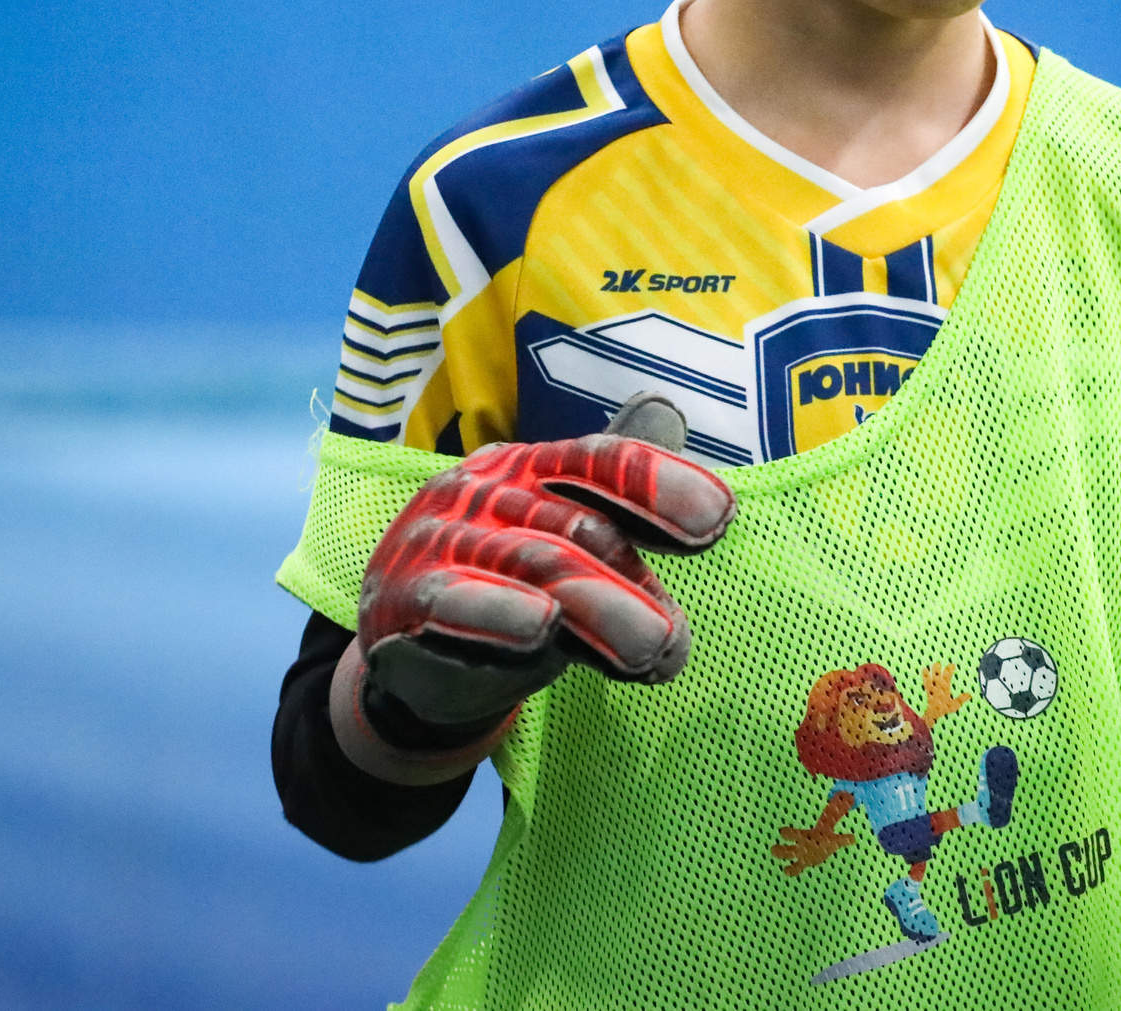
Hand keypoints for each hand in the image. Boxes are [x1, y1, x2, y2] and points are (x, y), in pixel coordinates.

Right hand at [354, 429, 736, 731]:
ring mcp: (441, 539)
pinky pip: (453, 601)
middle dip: (632, 580)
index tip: (719, 516)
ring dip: (595, 605)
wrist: (415, 657)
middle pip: (576, 525)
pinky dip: (497, 611)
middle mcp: (487, 490)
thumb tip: (703, 475)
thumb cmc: (513, 586)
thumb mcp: (578, 552)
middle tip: (673, 638)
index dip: (659, 483)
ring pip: (531, 565)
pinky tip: (540, 626)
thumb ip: (630, 524)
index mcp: (534, 467)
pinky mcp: (401, 598)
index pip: (600, 462)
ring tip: (648, 648)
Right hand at [770, 821, 854, 873]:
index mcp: (805, 837)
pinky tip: (786, 871)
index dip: (789, 833)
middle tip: (773, 850)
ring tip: (774, 856)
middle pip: (789, 847)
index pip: (794, 834)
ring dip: (781, 855)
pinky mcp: (802, 863)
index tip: (782, 832)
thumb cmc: (826, 838)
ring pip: (787, 856)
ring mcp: (800, 855)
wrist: (822, 843)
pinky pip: (795, 868)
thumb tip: (855, 838)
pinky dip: (792, 870)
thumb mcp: (835, 839)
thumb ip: (843, 839)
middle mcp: (800, 846)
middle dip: (782, 849)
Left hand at [919, 661, 971, 724]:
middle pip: (938, 675)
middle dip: (939, 669)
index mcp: (944, 688)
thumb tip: (969, 695)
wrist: (932, 713)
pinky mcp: (928, 689)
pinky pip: (925, 681)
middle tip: (940, 663)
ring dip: (932, 670)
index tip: (953, 665)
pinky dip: (925, 675)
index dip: (949, 670)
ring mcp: (932, 687)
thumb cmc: (944, 709)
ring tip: (935, 663)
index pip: (947, 676)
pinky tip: (924, 669)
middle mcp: (938, 686)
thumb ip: (961, 699)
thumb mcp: (954, 705)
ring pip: (932, 676)